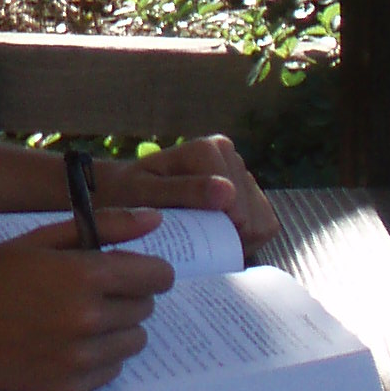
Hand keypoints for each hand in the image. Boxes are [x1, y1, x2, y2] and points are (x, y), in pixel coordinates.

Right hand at [0, 214, 172, 390]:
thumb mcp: (37, 241)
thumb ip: (102, 227)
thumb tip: (155, 219)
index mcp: (84, 277)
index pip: (158, 276)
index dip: (147, 269)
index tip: (127, 268)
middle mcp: (91, 320)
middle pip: (146, 307)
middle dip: (127, 294)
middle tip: (87, 290)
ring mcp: (82, 358)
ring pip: (134, 340)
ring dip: (117, 326)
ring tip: (76, 317)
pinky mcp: (72, 387)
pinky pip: (113, 368)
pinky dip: (99, 354)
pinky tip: (65, 342)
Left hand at [101, 136, 275, 251]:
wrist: (124, 195)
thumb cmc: (129, 194)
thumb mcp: (144, 193)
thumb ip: (182, 191)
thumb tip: (227, 192)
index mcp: (209, 149)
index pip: (234, 202)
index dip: (215, 227)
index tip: (186, 234)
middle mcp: (231, 155)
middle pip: (249, 215)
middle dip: (223, 235)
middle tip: (190, 236)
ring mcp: (243, 174)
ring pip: (261, 223)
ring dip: (234, 239)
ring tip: (201, 236)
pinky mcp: (252, 195)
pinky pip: (265, 227)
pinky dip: (245, 241)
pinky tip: (217, 236)